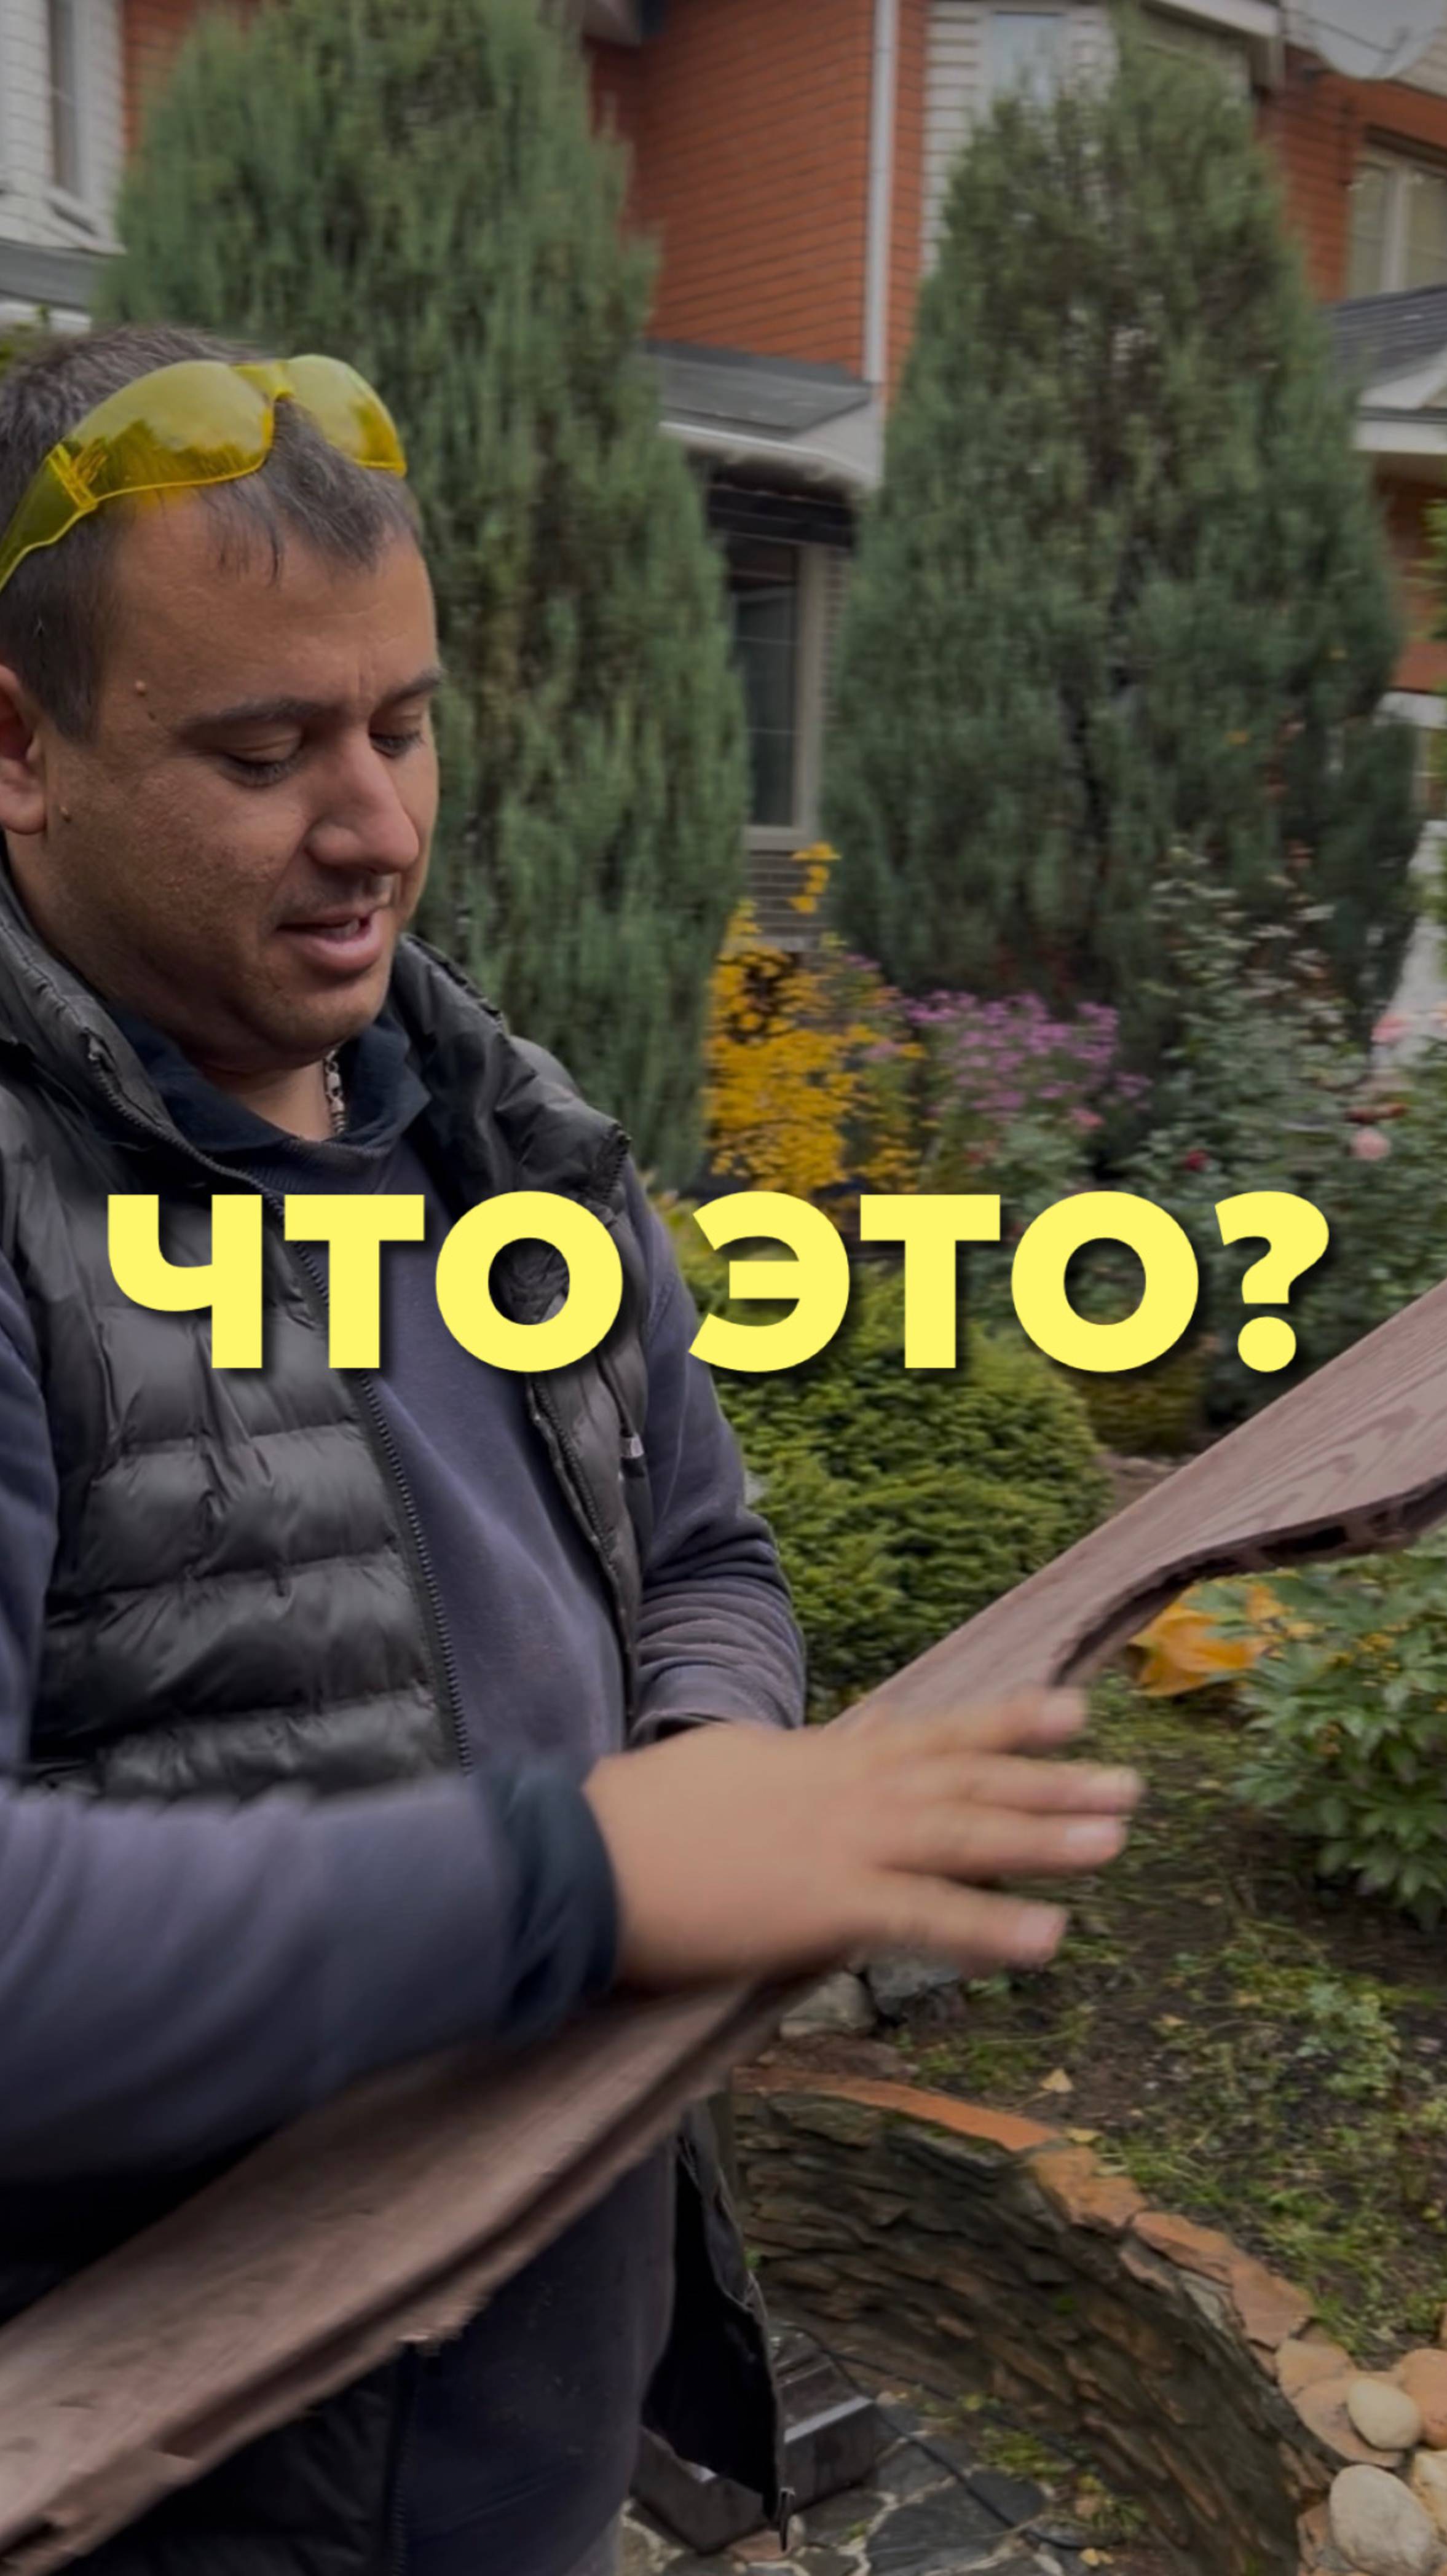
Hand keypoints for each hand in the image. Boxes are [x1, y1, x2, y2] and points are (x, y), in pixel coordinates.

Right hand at [583, 1689, 1139, 1989]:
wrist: (584, 1856)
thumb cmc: (637, 1819)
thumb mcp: (727, 1767)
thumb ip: (789, 1766)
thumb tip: (822, 1758)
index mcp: (821, 1758)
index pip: (931, 1734)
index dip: (1006, 1724)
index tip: (1072, 1710)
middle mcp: (845, 1790)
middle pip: (966, 1781)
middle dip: (1052, 1783)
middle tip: (1132, 1785)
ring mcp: (839, 1844)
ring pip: (963, 1835)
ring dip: (1045, 1838)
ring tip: (1117, 1839)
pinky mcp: (822, 1906)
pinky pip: (923, 1919)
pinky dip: (988, 1928)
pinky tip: (1049, 1938)